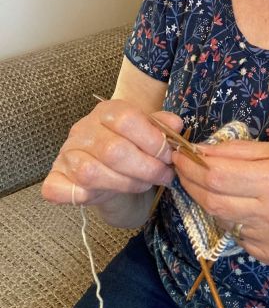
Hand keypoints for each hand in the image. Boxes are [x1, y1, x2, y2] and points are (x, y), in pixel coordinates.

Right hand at [42, 100, 182, 207]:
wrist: (108, 168)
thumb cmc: (131, 146)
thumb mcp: (149, 132)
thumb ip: (162, 126)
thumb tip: (176, 125)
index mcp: (106, 111)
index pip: (126, 119)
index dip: (152, 140)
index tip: (169, 156)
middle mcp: (82, 129)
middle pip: (113, 150)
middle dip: (146, 168)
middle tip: (164, 175)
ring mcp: (66, 154)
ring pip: (92, 173)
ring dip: (126, 183)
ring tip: (144, 184)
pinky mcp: (54, 178)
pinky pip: (61, 189)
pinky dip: (84, 196)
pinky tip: (105, 195)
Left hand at [172, 138, 268, 266]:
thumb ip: (240, 151)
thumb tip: (201, 151)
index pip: (218, 178)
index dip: (192, 166)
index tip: (179, 153)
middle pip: (213, 203)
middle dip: (192, 183)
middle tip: (184, 167)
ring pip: (224, 222)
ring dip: (210, 201)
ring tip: (212, 183)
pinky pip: (240, 237)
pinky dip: (232, 219)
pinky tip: (242, 205)